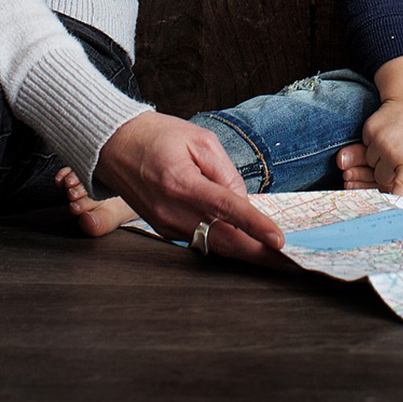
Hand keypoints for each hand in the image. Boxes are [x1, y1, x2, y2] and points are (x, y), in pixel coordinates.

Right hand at [92, 112, 283, 261]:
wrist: (114, 146)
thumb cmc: (157, 137)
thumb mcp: (199, 140)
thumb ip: (226, 172)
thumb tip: (243, 203)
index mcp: (181, 183)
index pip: (226, 209)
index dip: (255, 226)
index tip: (277, 240)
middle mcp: (171, 211)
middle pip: (222, 241)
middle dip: (257, 255)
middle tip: (288, 264)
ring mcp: (165, 225)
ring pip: (213, 244)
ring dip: (243, 249)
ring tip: (273, 254)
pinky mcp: (164, 230)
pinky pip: (200, 238)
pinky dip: (223, 239)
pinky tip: (243, 238)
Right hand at [360, 95, 402, 195]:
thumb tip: (392, 186)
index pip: (400, 186)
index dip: (394, 197)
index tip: (390, 205)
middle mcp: (393, 152)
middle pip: (381, 177)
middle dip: (385, 172)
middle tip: (396, 159)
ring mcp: (379, 141)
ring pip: (371, 162)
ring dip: (378, 157)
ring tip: (392, 142)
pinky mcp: (369, 130)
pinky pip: (366, 146)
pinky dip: (372, 143)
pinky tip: (385, 132)